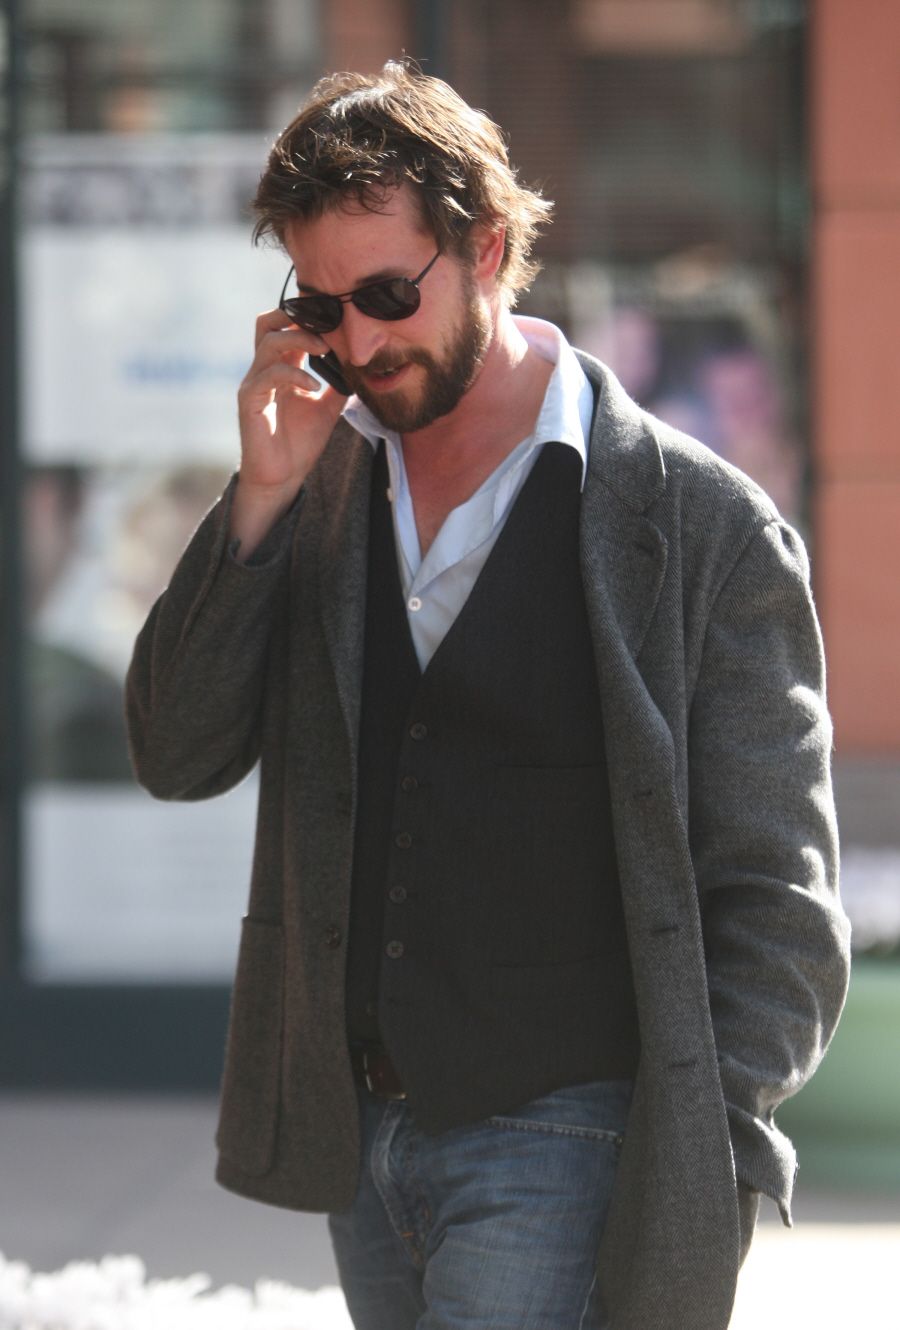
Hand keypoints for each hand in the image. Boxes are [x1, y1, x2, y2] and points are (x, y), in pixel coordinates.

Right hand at [231, 309, 345, 555]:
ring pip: (268, 342)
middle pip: (267, 322)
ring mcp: (254, 383)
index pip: (285, 326)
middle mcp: (264, 369)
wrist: (282, 476)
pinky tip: (313, 387)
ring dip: (299, 340)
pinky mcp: (248, 401)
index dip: (306, 317)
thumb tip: (359, 365)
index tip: (334, 318)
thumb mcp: (328, 407)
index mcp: (282, 367)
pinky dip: (294, 375)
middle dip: (295, 316)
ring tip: (324, 349)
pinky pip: (268, 375)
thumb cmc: (301, 442)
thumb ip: (338, 383)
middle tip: (325, 326)